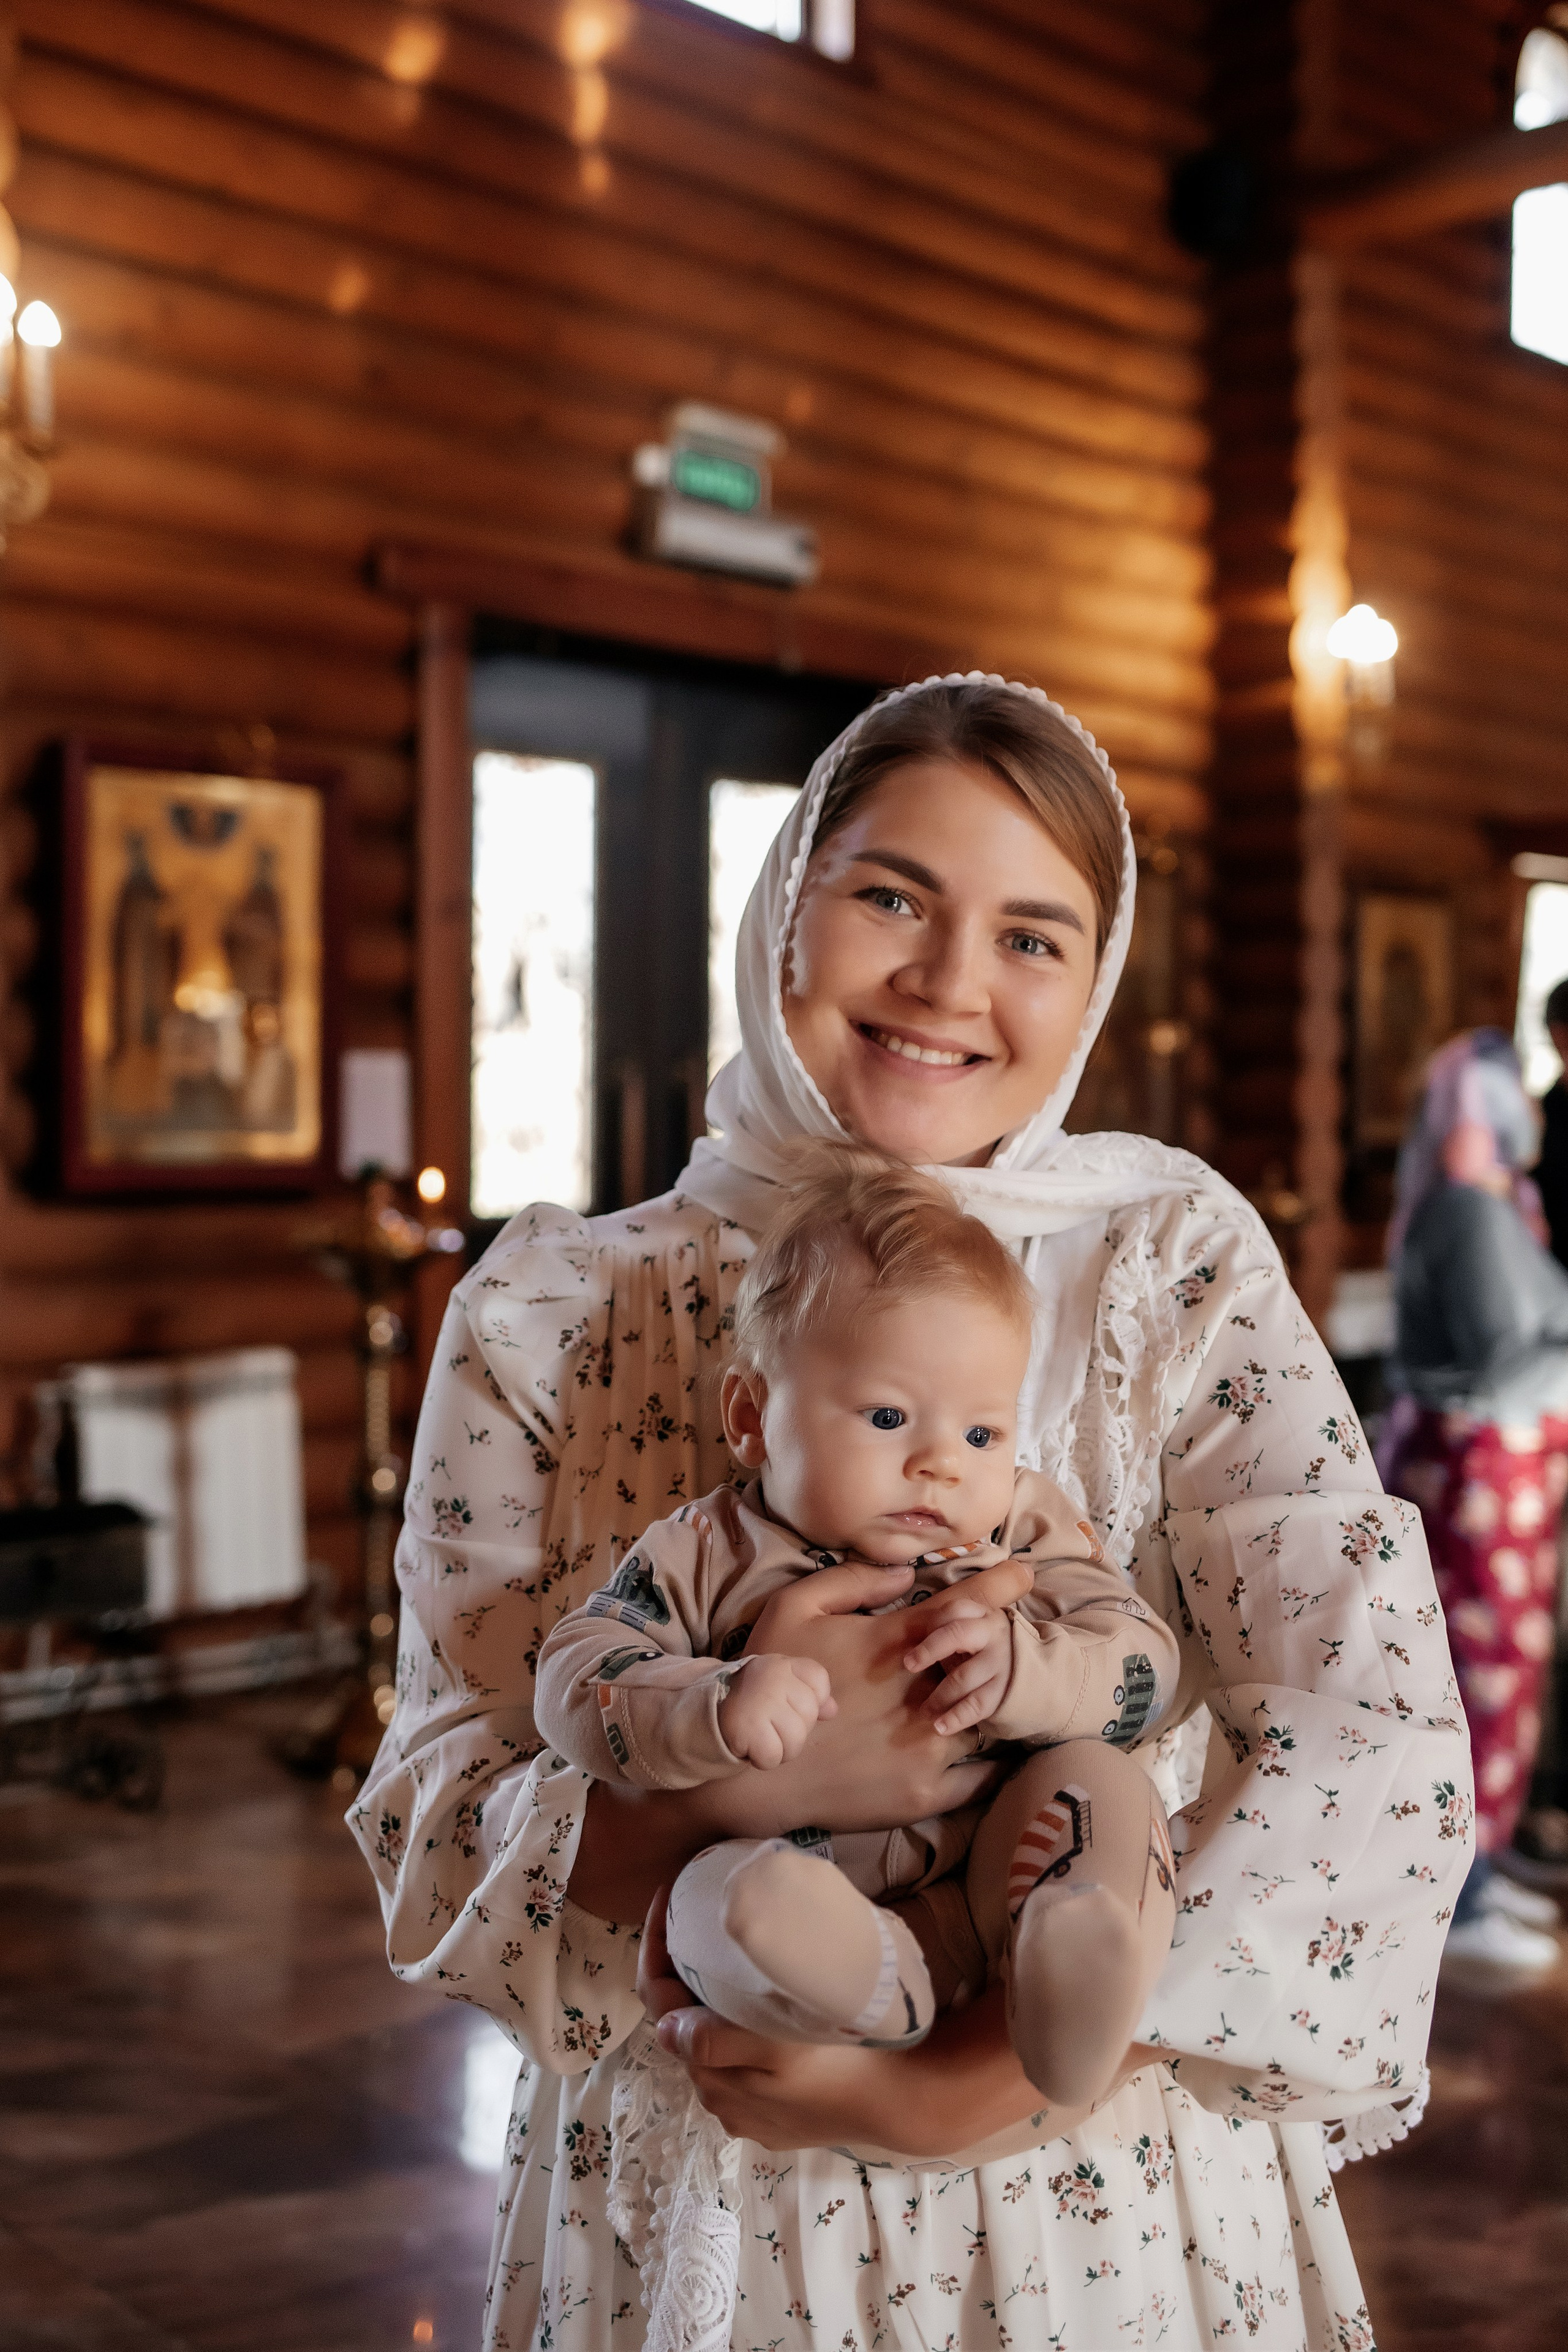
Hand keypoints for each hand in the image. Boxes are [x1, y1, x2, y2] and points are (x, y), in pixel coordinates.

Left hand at [637, 1885, 1047, 2156]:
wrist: (902, 2101)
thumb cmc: (842, 2065)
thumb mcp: (777, 2048)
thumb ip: (715, 2040)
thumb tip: (665, 2031)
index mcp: (713, 2074)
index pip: (660, 2004)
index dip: (655, 1949)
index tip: (666, 1896)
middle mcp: (722, 2097)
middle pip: (683, 2024)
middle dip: (682, 1973)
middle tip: (695, 1918)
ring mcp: (750, 2109)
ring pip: (711, 2046)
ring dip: (709, 2004)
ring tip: (726, 1956)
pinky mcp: (777, 2113)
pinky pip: (741, 2067)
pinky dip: (737, 2033)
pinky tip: (758, 2010)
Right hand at [718, 1653, 835, 1767]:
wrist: (708, 1710)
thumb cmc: (753, 1699)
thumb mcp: (780, 1687)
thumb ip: (810, 1695)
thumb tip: (832, 1710)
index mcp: (783, 1665)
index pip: (819, 1681)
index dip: (813, 1700)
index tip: (789, 1704)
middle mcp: (773, 1678)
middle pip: (810, 1716)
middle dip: (795, 1730)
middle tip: (771, 1724)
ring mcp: (761, 1702)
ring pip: (795, 1741)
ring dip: (781, 1749)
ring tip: (763, 1737)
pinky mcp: (748, 1728)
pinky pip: (774, 1757)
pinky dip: (764, 1759)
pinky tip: (752, 1747)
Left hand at [903, 1600, 1012, 1734]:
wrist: (1033, 1671)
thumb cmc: (986, 1650)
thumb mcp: (973, 1632)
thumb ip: (947, 1631)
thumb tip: (903, 1643)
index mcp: (982, 1615)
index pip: (954, 1609)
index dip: (930, 1623)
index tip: (912, 1639)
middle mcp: (993, 1633)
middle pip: (958, 1634)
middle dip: (930, 1649)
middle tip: (908, 1665)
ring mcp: (1002, 1661)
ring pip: (965, 1676)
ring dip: (940, 1696)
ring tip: (923, 1711)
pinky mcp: (1006, 1689)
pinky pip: (978, 1704)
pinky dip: (957, 1717)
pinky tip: (940, 1727)